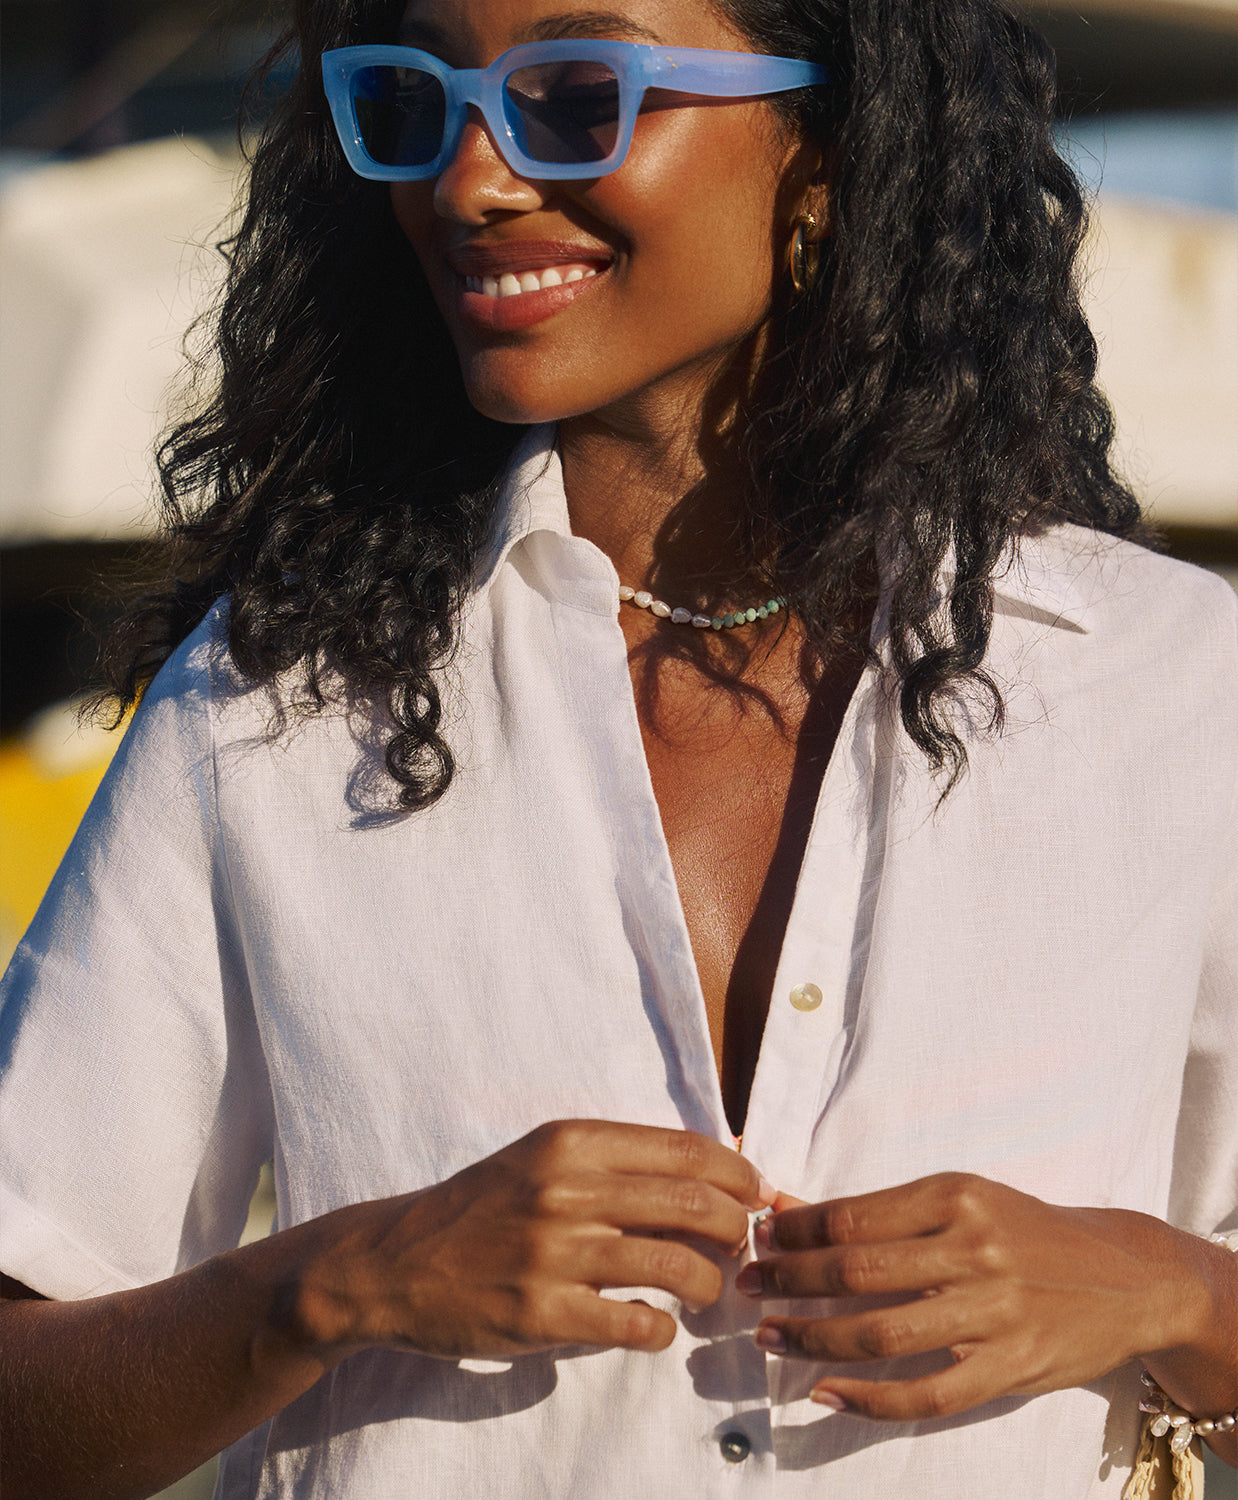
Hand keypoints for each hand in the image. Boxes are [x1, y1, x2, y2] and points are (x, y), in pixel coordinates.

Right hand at [285, 1120, 771, 1361]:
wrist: (396, 1260)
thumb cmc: (485, 1206)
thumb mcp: (545, 1157)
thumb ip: (619, 1159)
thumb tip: (719, 1166)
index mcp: (573, 1141)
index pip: (688, 1149)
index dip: (740, 1175)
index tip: (759, 1195)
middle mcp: (567, 1188)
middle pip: (697, 1204)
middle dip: (738, 1229)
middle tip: (741, 1247)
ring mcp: (554, 1253)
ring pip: (678, 1266)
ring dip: (709, 1283)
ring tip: (705, 1290)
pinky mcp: (541, 1313)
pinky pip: (638, 1325)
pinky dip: (663, 1330)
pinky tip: (656, 1325)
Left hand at [737, 1173, 1220, 1422]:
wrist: (1126, 1274)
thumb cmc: (1026, 1229)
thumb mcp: (963, 1198)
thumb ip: (881, 1209)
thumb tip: (787, 1206)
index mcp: (954, 1195)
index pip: (851, 1216)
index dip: (792, 1232)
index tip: (754, 1238)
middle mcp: (972, 1247)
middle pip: (855, 1272)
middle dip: (787, 1281)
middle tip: (745, 1287)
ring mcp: (994, 1311)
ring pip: (882, 1334)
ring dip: (813, 1340)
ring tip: (770, 1338)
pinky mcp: (1013, 1366)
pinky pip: (928, 1394)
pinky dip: (869, 1399)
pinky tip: (826, 1394)